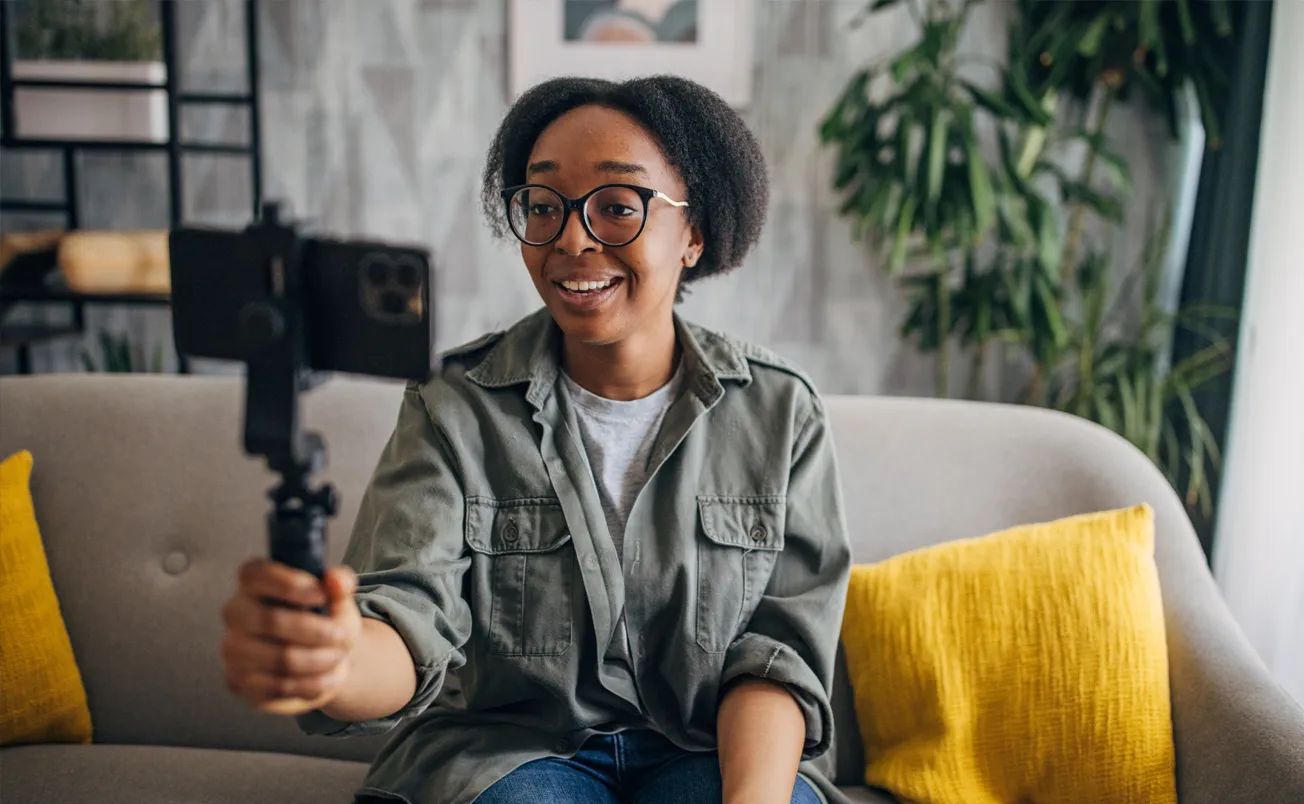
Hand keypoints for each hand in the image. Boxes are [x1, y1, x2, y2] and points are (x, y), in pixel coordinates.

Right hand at [220, 559, 361, 715]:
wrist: (321, 660)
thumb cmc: (323, 621)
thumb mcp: (338, 599)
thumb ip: (341, 583)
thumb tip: (336, 579)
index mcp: (253, 583)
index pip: (256, 574)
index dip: (290, 584)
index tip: (322, 596)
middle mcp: (236, 612)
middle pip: (272, 621)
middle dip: (317, 632)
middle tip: (342, 636)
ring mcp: (233, 648)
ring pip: (279, 658)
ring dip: (319, 660)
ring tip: (337, 656)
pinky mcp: (238, 681)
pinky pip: (278, 686)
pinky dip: (312, 684)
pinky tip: (327, 678)